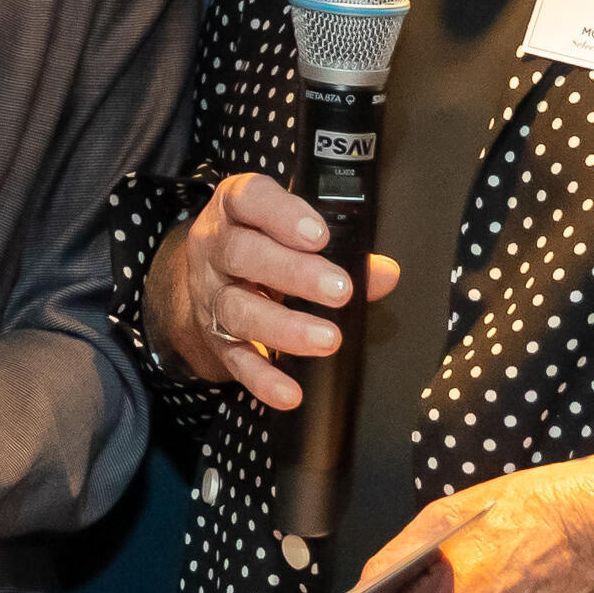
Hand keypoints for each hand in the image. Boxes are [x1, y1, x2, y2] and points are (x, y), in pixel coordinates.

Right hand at [156, 172, 397, 407]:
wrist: (209, 279)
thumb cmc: (263, 244)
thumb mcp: (294, 232)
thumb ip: (343, 248)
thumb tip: (384, 273)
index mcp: (235, 209)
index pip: (249, 199)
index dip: (282, 215)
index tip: (319, 235)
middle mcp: (215, 248)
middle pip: (243, 254)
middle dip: (293, 273)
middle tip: (339, 290)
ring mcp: (211, 294)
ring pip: (238, 309)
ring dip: (284, 327)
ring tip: (327, 339)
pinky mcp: (214, 337)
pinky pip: (235, 359)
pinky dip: (263, 378)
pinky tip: (290, 392)